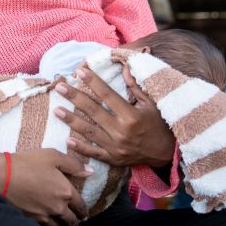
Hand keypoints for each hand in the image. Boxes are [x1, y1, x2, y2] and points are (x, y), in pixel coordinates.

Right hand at [0, 148, 91, 225]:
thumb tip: (91, 172)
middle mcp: (58, 206)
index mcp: (65, 191)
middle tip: (80, 222)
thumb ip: (74, 164)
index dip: (84, 210)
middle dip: (77, 221)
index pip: (80, 204)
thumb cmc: (28, 163)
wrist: (3, 176)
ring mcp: (45, 214)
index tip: (86, 214)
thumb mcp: (53, 156)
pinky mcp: (32, 218)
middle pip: (72, 218)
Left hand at [54, 64, 174, 167]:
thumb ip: (136, 86)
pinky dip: (80, 147)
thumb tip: (124, 66)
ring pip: (89, 132)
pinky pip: (94, 153)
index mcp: (131, 116)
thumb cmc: (159, 124)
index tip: (80, 71)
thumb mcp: (152, 104)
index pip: (107, 95)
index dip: (93, 82)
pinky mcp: (113, 159)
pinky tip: (67, 139)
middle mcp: (121, 131)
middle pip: (93, 111)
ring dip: (71, 120)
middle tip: (60, 87)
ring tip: (56, 110)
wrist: (168, 153)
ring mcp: (116, 147)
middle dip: (75, 98)